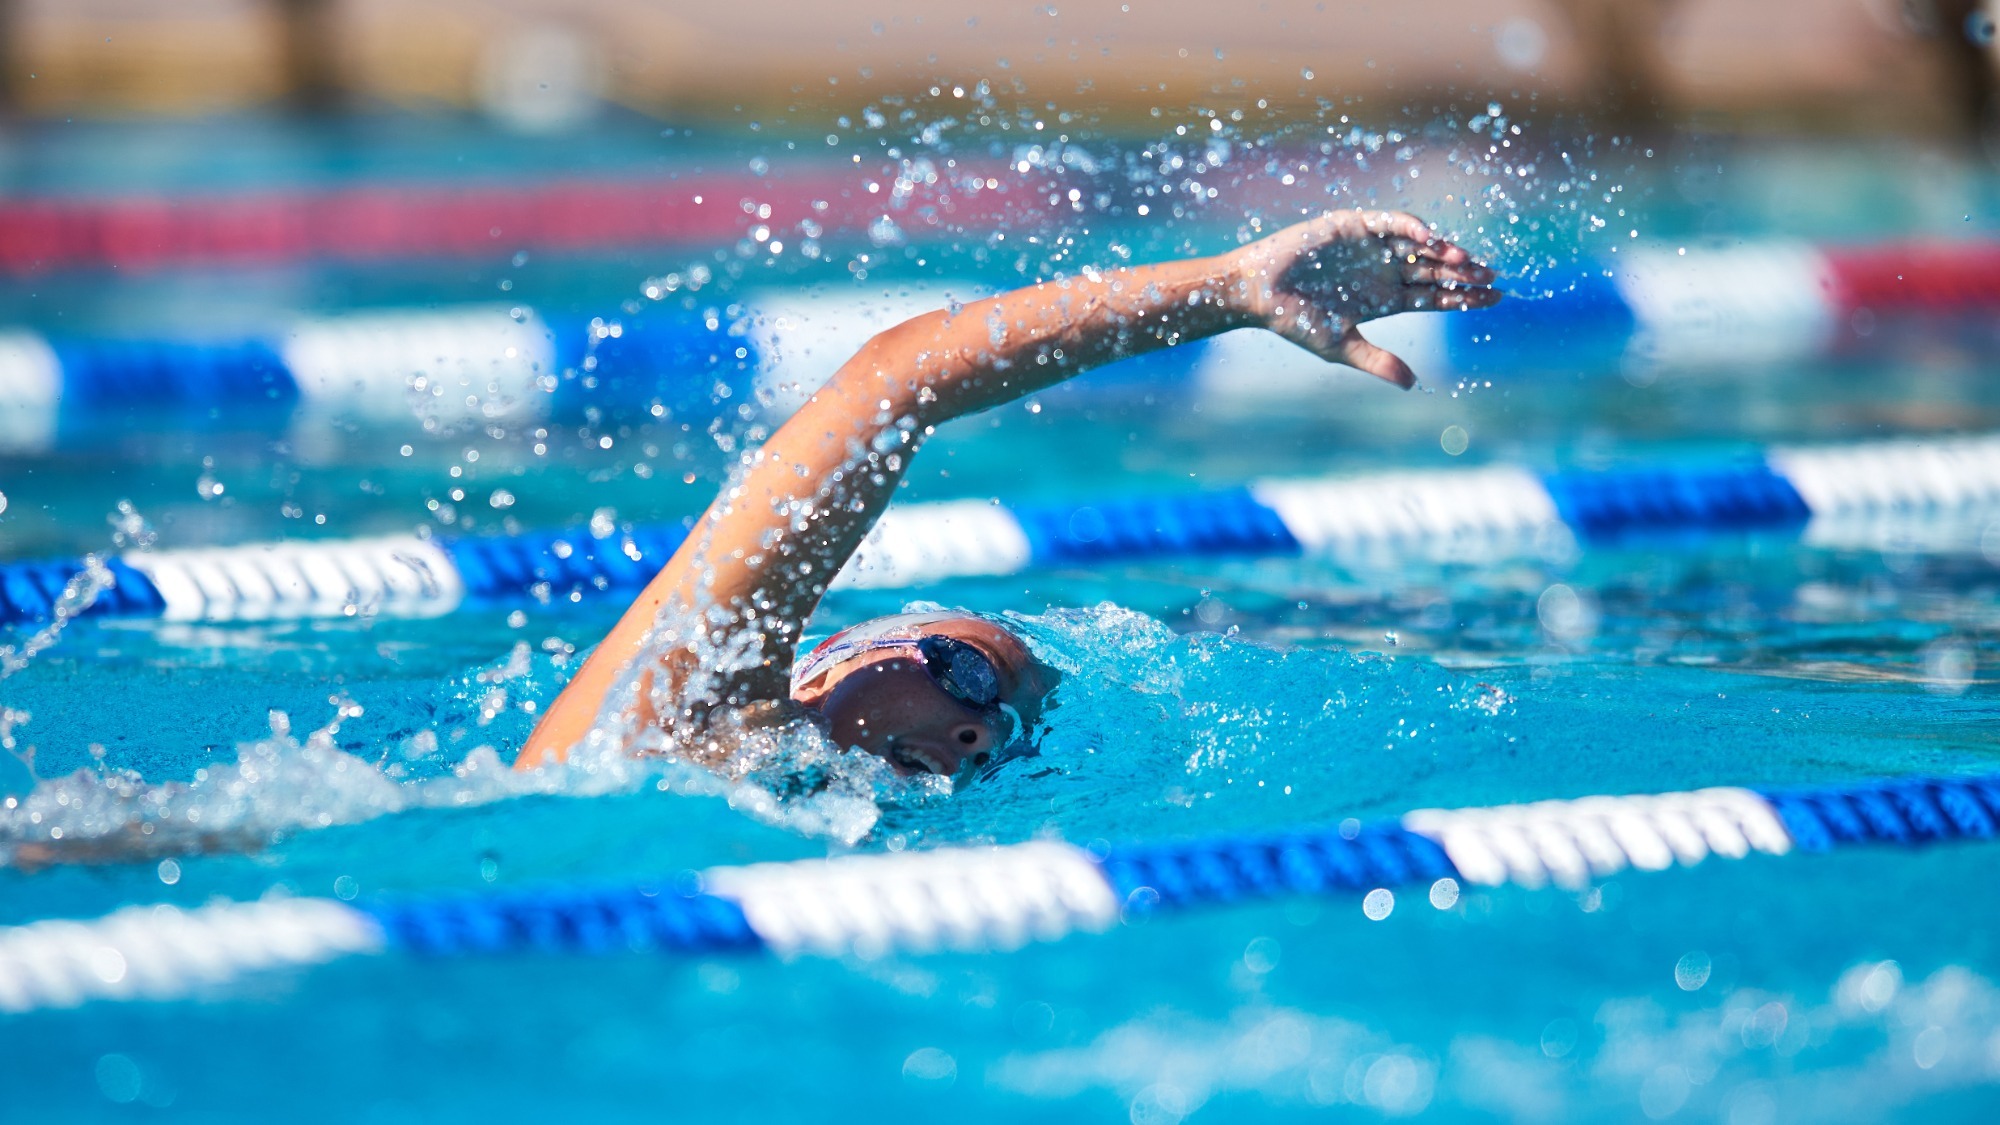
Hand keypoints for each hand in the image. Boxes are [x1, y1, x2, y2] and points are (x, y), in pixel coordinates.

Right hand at [1226, 210, 1499, 387]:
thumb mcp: (1340, 346)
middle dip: (1464, 273)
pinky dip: (1412, 228)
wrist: (1257, 293)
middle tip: (1493, 277)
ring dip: (1444, 252)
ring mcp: (1371, 247)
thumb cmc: (1294, 322)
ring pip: (1420, 247)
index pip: (1435, 297)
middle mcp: (1384, 271)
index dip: (1465, 297)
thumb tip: (1414, 385)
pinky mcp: (1354, 225)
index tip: (1497, 297)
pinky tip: (1431, 239)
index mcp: (1385, 300)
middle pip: (1435, 271)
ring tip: (1468, 261)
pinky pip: (1391, 224)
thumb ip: (1378, 361)